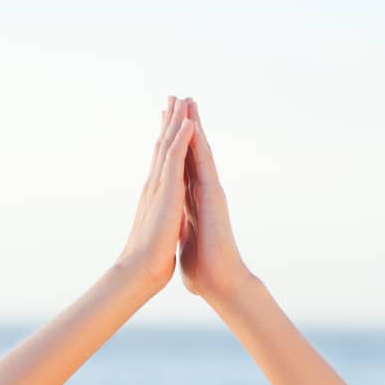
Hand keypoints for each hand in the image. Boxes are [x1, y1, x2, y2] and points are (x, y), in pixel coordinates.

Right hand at [115, 96, 193, 296]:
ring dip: (175, 121)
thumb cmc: (149, 260)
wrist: (142, 271)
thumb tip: (162, 224)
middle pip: (163, 147)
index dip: (167, 142)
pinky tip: (188, 122)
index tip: (170, 124)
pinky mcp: (166, 190)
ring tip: (180, 99)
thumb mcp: (160, 233)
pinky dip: (181, 139)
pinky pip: (174, 158)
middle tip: (171, 99)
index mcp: (157, 197)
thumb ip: (161, 222)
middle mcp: (156, 186)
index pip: (163, 163)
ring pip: (168, 146)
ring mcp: (159, 186)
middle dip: (168, 122)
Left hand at [179, 98, 251, 306]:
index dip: (174, 147)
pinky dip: (199, 143)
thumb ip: (182, 239)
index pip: (182, 169)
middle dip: (183, 127)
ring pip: (200, 152)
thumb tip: (174, 245)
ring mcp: (210, 193)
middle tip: (176, 101)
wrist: (219, 282)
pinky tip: (194, 125)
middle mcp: (203, 195)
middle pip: (190, 154)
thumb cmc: (203, 272)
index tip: (165, 127)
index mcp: (193, 205)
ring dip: (194, 126)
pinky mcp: (214, 196)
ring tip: (188, 102)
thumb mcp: (185, 247)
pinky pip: (204, 163)